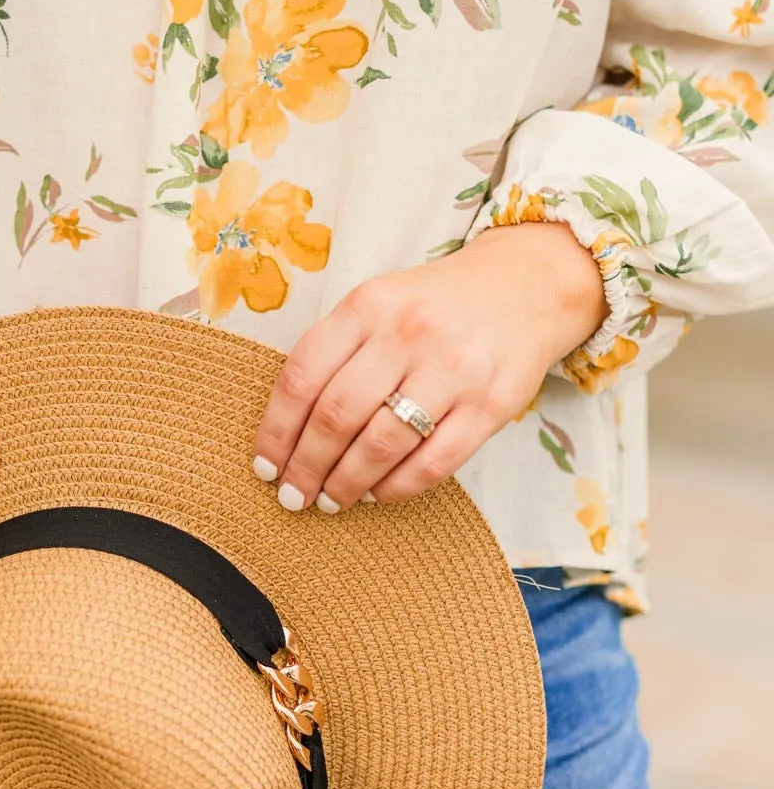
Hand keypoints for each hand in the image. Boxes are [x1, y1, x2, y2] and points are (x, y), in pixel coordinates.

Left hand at [253, 223, 606, 512]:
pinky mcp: (491, 405)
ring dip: (347, 484)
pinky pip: (433, 463)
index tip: (265, 466)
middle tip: (293, 495)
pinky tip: (377, 494)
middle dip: (306, 466)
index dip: (276, 430)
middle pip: (337, 415)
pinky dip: (396, 488)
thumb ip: (336, 352)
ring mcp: (454, 369)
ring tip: (331, 500)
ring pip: (382, 444)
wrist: (524, 287)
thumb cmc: (432, 307)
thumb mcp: (377, 304)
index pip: (303, 375)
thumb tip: (288, 430)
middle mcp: (408, 332)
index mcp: (368, 305)